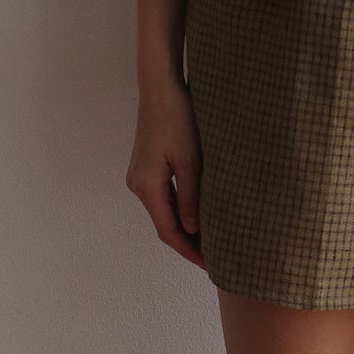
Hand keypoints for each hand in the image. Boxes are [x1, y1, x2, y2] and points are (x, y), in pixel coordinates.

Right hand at [127, 76, 206, 267]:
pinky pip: (164, 197)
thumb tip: (192, 229)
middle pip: (164, 224)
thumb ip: (191, 197)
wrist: (160, 89)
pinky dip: (180, 210)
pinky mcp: (146, 167)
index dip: (189, 250)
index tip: (209, 264)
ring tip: (211, 240)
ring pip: (164, 211)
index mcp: (147, 187)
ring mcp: (140, 176)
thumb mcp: (190, 161)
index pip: (168, 231)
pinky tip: (198, 215)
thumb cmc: (177, 119)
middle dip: (188, 242)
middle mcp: (138, 185)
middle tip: (215, 257)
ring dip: (185, 227)